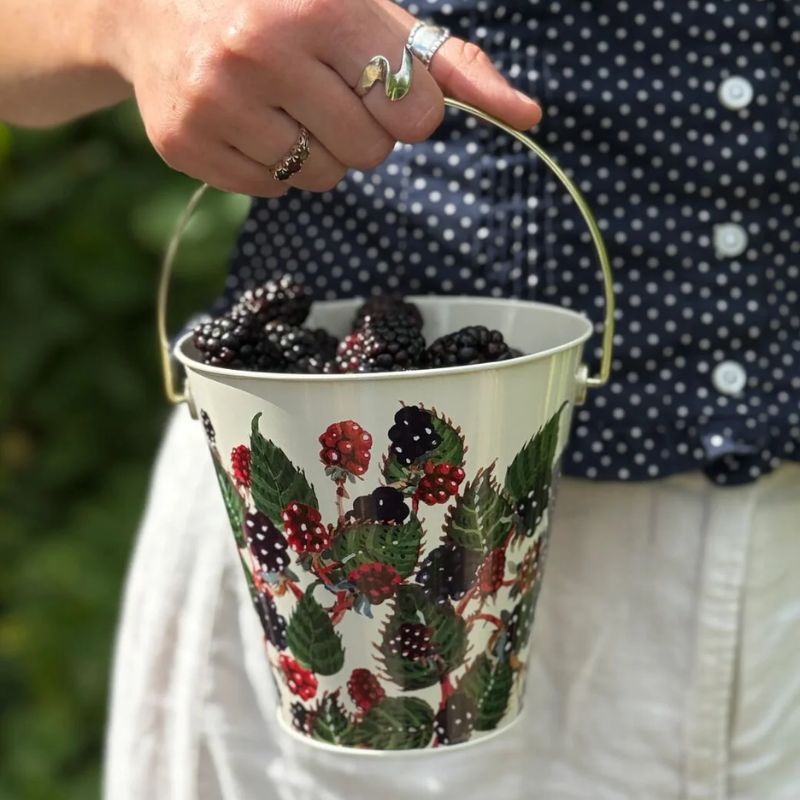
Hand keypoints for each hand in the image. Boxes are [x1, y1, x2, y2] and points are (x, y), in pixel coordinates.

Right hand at [100, 0, 541, 195]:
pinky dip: (273, 166)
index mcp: (321, 8)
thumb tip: (529, 116)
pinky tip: (250, 120)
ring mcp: (217, 102)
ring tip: (285, 104)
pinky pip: (272, 190)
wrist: (155, 2)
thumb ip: (452, 65)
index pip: (414, 113)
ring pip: (322, 178)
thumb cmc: (286, 4)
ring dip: (319, 151)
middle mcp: (263, 52)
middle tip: (326, 91)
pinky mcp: (185, 144)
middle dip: (363, 131)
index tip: (380, 85)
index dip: (408, 109)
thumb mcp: (370, 11)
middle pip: (370, 153)